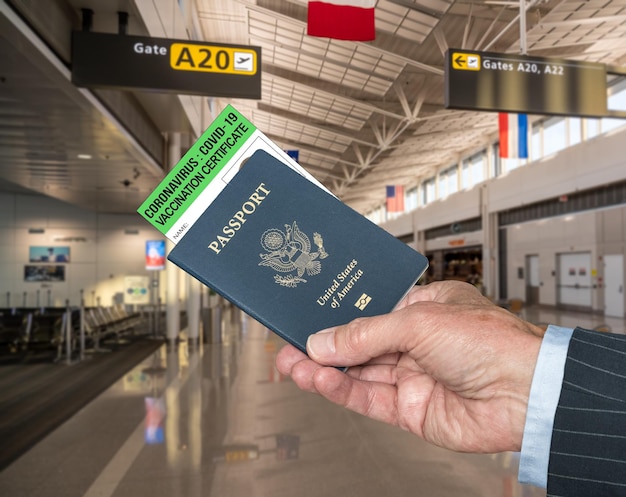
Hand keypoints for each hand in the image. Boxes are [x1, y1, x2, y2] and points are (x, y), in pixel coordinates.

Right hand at [276, 281, 542, 453]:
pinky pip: (367, 398)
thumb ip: (365, 334)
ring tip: (292, 365)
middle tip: (287, 346)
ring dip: (323, 370)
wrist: (526, 393)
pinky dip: (340, 390)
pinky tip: (318, 381)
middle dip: (321, 345)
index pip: (368, 310)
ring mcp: (412, 376)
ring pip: (357, 372)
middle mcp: (416, 343)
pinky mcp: (410, 409)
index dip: (336, 315)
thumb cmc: (491, 343)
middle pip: (357, 344)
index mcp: (422, 309)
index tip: (306, 317)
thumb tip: (324, 341)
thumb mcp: (418, 322)